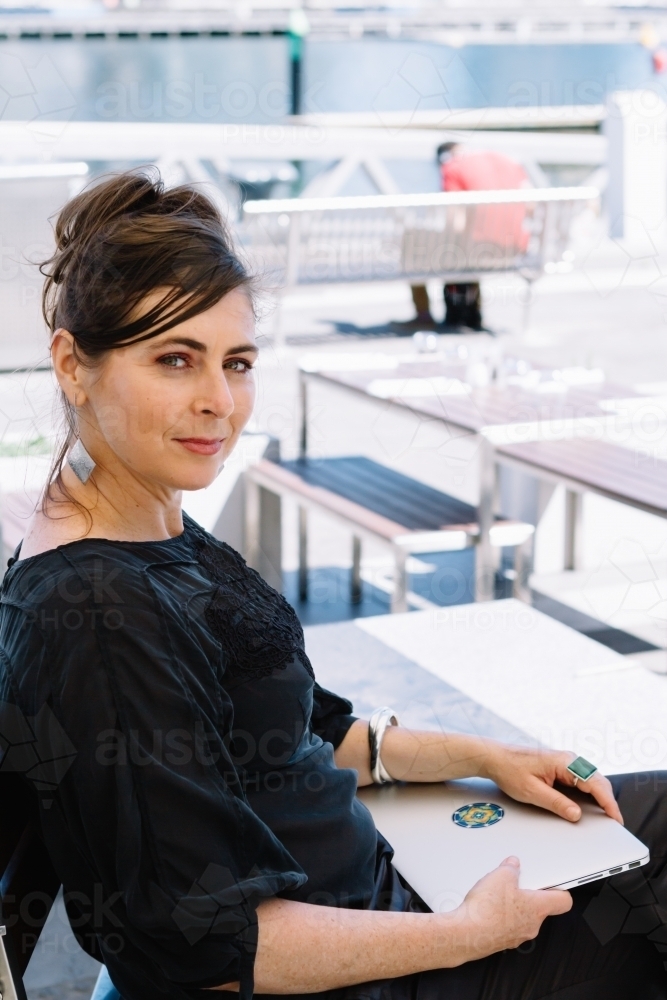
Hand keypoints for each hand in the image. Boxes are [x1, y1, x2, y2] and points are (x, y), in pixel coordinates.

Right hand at [450, 856, 571, 963]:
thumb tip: (512, 865)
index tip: (557, 881)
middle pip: (540, 906)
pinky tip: (487, 906)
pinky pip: (508, 924)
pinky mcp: (503, 940)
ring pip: (523, 916)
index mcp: (538, 908)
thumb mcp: (500, 876)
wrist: (466, 934)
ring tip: (497, 893)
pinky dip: (501, 915)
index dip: (561, 889)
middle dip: (529, 892)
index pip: (563, 901)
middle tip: (517, 881)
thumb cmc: (487, 910)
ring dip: (513, 904)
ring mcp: (518, 935)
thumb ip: (510, 868)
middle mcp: (532, 925)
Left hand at [481, 744, 622, 824]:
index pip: (594, 783)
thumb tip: (576, 814)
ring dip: (599, 796)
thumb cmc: (509, 769)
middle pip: (597, 781)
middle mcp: (567, 759)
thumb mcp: (532, 792)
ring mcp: (564, 762)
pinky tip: (590, 805)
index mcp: (564, 762)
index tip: (615, 817)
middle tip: (615, 822)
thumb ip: (556, 803)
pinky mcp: (559, 767)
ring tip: (606, 816)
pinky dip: (589, 792)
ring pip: (590, 780)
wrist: (494, 757)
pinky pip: (580, 779)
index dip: (608, 802)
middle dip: (608, 801)